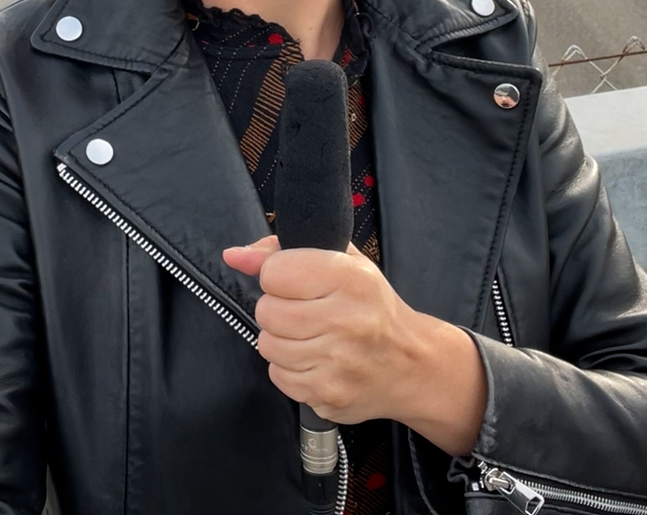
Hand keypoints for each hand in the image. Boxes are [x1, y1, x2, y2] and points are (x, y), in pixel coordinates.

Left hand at [222, 235, 484, 452]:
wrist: (413, 365)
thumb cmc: (373, 307)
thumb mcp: (342, 263)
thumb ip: (283, 251)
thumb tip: (233, 255)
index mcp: (350, 279)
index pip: (275, 272)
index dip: (278, 275)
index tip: (297, 282)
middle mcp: (346, 321)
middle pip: (267, 311)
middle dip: (278, 310)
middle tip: (304, 312)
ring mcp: (337, 363)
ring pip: (268, 345)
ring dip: (281, 340)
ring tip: (310, 337)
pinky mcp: (328, 395)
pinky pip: (278, 376)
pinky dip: (290, 369)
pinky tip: (315, 360)